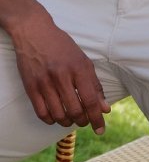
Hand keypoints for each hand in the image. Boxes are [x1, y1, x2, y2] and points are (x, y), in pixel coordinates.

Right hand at [13, 8, 110, 133]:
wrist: (34, 31)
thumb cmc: (61, 46)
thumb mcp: (83, 61)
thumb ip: (95, 85)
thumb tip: (104, 108)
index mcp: (79, 68)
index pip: (91, 100)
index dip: (97, 118)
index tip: (100, 130)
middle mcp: (62, 76)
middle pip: (75, 111)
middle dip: (82, 121)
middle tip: (84, 121)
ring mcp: (44, 82)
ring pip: (59, 115)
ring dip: (67, 122)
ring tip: (70, 119)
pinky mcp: (31, 86)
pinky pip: (42, 113)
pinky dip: (51, 120)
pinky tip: (55, 116)